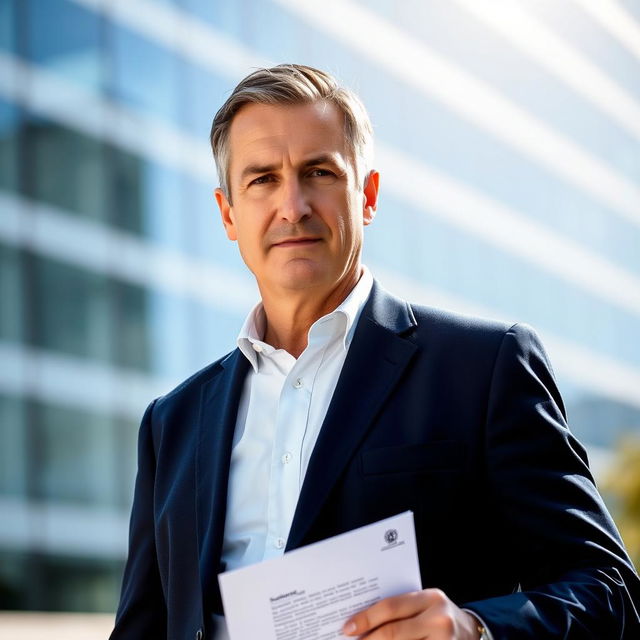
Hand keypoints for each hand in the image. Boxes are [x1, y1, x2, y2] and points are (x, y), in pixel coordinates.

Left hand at [342, 589, 480, 638]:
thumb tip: (364, 619)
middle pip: (393, 632)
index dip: (366, 618)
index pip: (391, 607)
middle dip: (369, 639)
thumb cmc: (440, 616)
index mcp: (430, 598)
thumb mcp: (425, 605)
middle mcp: (439, 619)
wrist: (473, 632)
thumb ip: (402, 610)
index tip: (348, 627)